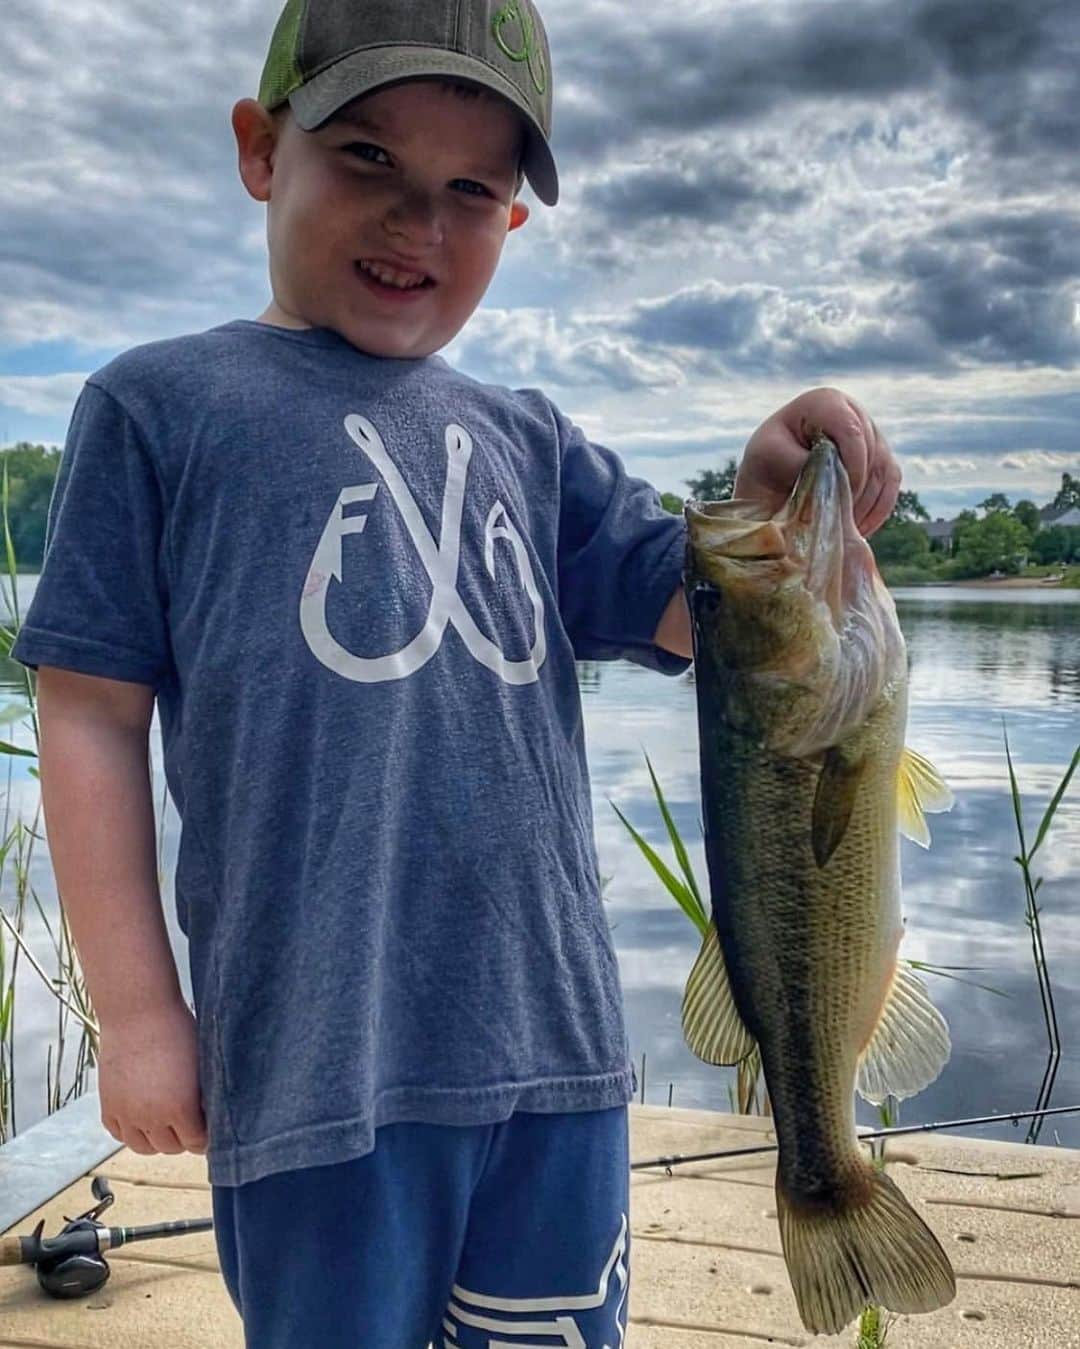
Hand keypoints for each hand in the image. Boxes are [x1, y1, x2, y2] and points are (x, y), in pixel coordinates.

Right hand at [98, 998, 207, 1155]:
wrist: (138, 1012)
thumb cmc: (177, 1029)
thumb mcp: (201, 1064)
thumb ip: (205, 1095)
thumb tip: (211, 1114)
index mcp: (181, 1107)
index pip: (197, 1143)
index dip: (206, 1137)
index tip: (210, 1130)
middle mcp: (151, 1117)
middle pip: (171, 1147)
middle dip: (184, 1139)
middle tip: (191, 1126)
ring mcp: (126, 1114)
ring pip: (143, 1147)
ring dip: (157, 1141)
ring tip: (167, 1126)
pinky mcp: (108, 1105)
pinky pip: (119, 1134)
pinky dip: (131, 1132)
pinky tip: (143, 1120)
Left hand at [733, 387, 899, 536]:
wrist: (769, 479)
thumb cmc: (765, 462)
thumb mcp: (767, 456)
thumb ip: (797, 459)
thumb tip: (828, 474)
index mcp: (825, 402)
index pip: (852, 431)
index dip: (850, 466)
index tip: (835, 496)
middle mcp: (854, 412)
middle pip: (871, 453)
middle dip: (855, 490)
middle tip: (835, 519)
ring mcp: (871, 435)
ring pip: (884, 471)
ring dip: (865, 504)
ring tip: (841, 528)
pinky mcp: (880, 459)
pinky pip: (890, 485)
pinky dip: (877, 510)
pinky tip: (856, 529)